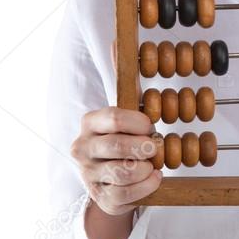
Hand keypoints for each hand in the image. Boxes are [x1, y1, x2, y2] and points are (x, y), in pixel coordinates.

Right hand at [69, 40, 161, 215]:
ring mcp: (88, 176)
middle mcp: (82, 149)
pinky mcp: (100, 199)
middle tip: (156, 147)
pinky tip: (154, 179)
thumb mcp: (123, 110)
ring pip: (122, 173)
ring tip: (154, 164)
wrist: (113, 178)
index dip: (136, 122)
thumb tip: (116, 39)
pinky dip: (146, 187)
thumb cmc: (122, 137)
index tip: (152, 125)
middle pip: (116, 147)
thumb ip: (123, 79)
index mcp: (89, 123)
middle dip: (142, 147)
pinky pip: (126, 195)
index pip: (111, 118)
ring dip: (145, 168)